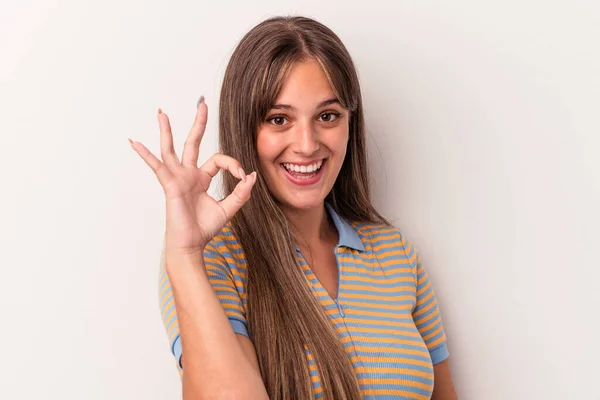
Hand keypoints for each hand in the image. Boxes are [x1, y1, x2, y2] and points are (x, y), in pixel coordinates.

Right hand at [129, 98, 256, 257]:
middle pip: (193, 142)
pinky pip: (157, 166)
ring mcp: (177, 178)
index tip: (243, 176)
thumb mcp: (229, 208)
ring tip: (161, 112)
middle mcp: (188, 174)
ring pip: (171, 148)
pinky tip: (134, 142)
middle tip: (201, 104)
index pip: (219, 159)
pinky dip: (145, 155)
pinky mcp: (170, 184)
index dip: (233, 164)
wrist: (191, 244)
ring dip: (167, 130)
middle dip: (198, 123)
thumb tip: (252, 175)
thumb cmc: (205, 228)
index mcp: (201, 178)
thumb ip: (241, 192)